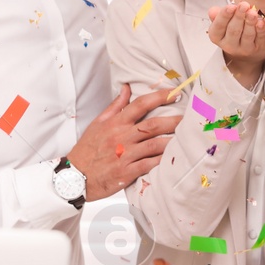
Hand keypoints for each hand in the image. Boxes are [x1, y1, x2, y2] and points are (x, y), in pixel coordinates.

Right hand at [65, 83, 183, 199]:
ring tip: (187, 138)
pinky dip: (162, 161)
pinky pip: (149, 165)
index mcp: (115, 123)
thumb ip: (116, 106)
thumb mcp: (98, 123)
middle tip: (190, 118)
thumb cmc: (87, 149)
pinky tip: (174, 158)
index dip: (160, 97)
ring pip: (154, 145)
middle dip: (173, 120)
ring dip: (172, 141)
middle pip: (152, 125)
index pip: (140, 104)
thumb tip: (127, 88)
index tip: (175, 93)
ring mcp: (124, 155)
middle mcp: (121, 137)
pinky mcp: (126, 172)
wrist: (75, 176)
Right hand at [208, 3, 264, 87]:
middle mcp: (229, 46)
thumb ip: (218, 15)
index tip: (231, 6)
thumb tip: (213, 11)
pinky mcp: (258, 50)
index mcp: (217, 37)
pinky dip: (261, 30)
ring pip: (247, 35)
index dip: (224, 16)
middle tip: (244, 5)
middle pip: (233, 30)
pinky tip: (262, 22)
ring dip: (250, 22)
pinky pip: (260, 39)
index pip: (218, 26)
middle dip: (239, 16)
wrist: (245, 54)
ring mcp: (244, 49)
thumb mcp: (223, 23)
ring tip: (252, 12)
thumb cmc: (232, 31)